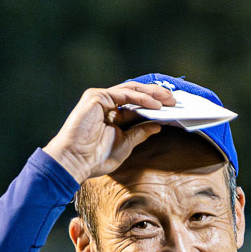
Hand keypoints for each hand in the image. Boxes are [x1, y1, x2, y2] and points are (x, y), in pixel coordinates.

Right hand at [44, 81, 175, 182]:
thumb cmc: (95, 157)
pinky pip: (123, 94)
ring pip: (131, 90)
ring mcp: (101, 98)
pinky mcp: (96, 97)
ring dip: (152, 94)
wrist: (76, 161)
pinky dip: (140, 98)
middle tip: (174, 100)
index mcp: (113, 115)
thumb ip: (140, 133)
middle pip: (136, 94)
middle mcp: (107, 104)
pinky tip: (154, 105)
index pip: (137, 104)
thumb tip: (157, 125)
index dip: (155, 104)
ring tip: (168, 100)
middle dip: (156, 95)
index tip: (172, 107)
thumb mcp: (126, 144)